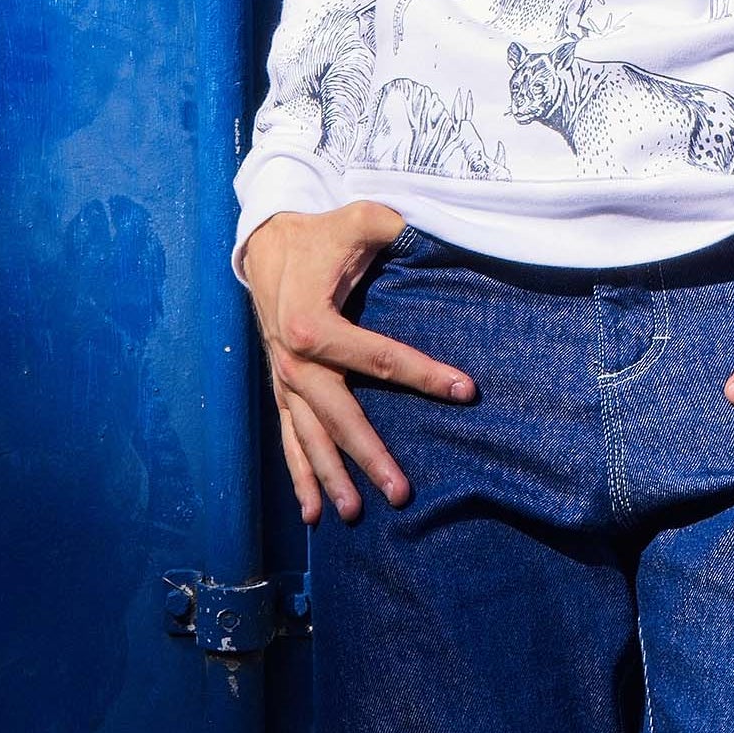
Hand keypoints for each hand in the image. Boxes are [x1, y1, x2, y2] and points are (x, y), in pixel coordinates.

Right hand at [239, 205, 475, 525]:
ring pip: (310, 436)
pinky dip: (300, 475)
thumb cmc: (320, 234)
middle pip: (338, 414)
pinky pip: (289, 437)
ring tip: (355, 513)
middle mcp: (294, 359)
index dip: (424, 374)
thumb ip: (391, 225)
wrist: (267, 242)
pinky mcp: (282, 387)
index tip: (466, 390)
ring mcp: (285, 378)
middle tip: (401, 493)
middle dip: (369, 455)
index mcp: (312, 323)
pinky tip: (312, 513)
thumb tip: (430, 230)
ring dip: (331, 477)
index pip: (378, 356)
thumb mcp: (358, 219)